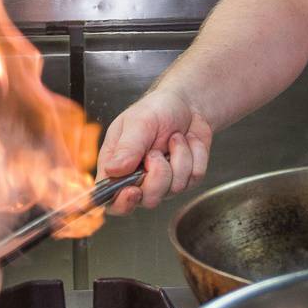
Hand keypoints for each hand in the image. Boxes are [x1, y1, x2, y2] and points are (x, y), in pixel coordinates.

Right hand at [97, 87, 212, 213]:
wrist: (188, 104)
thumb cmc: (156, 109)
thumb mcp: (138, 122)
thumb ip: (127, 147)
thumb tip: (112, 170)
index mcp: (117, 167)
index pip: (112, 200)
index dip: (122, 203)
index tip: (134, 190)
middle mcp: (139, 179)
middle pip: (149, 199)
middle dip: (159, 174)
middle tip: (156, 151)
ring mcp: (164, 182)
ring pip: (175, 188)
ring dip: (180, 157)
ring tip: (174, 138)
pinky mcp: (186, 179)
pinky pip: (195, 177)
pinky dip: (195, 154)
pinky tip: (188, 141)